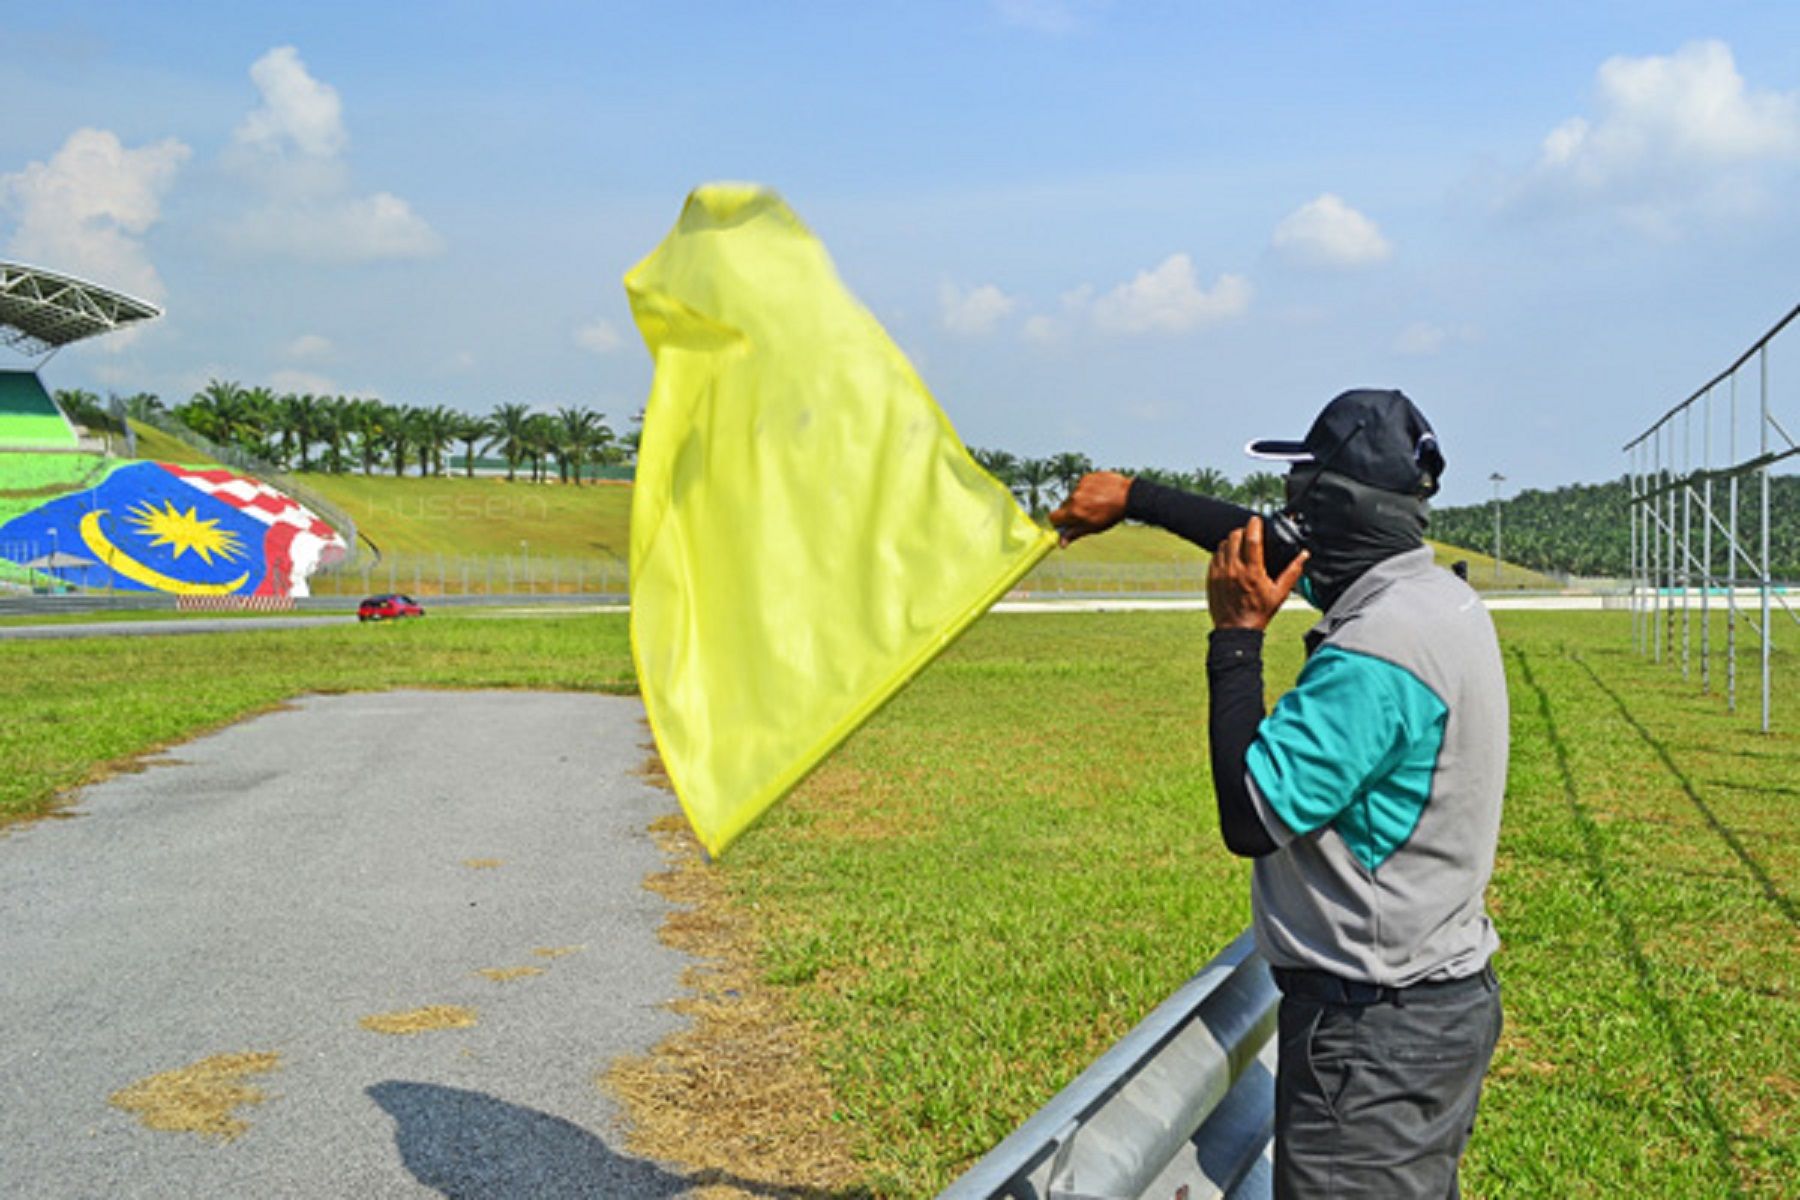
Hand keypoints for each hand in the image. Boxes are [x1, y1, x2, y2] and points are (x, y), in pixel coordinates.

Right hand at [1048, 471, 1130, 546]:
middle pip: (1064, 506)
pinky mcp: (1087, 477)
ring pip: (1073, 495)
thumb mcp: (1093, 528)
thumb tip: (1061, 544)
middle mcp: (1074, 498)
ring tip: (1097, 502)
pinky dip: (1088, 489)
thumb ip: (1074, 534)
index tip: (1067, 522)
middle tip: (1087, 512)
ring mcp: (1080, 486)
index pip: (1053, 517)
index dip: (1059, 521)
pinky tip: (1099, 493)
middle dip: (1072, 510)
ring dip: (1081, 499)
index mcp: (1074, 513)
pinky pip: (1081, 485)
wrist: (1128, 497)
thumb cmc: (1112, 514)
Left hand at [1207, 516, 1308, 630]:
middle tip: (1251, 534)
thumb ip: (1293, 572)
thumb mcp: (1280, 593)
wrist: (1236, 630)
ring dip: (1232, 541)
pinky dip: (1222, 552)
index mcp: (1252, 572)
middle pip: (1235, 536)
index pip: (1252, 538)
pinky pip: (1214, 556)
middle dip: (1244, 531)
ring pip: (1223, 544)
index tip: (1257, 519)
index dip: (1254, 524)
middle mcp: (1234, 569)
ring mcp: (1220, 573)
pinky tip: (1230, 557)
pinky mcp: (1211, 577)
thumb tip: (1303, 555)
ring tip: (1241, 546)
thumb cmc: (1259, 613)